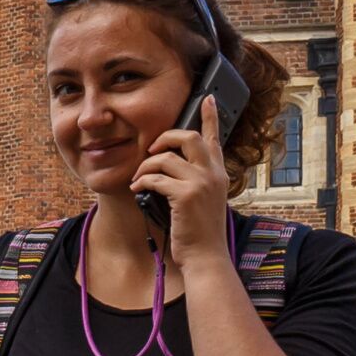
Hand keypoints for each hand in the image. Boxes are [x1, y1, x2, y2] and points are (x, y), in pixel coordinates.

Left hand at [134, 93, 233, 245]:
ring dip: (145, 166)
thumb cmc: (199, 232)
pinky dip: (142, 182)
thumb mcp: (202, 200)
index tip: (208, 98)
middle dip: (164, 137)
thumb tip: (167, 166)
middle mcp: (213, 174)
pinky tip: (136, 190)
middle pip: (189, 136)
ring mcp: (201, 183)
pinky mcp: (186, 195)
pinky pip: (156, 177)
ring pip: (166, 157)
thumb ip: (193, 180)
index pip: (215, 137)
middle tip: (150, 149)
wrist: (206, 257)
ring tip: (138, 179)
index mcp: (218, 173)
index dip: (210, 115)